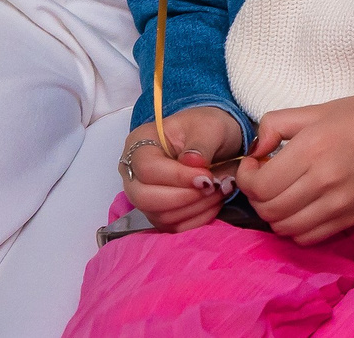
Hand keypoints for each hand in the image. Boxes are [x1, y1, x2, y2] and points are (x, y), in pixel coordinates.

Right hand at [120, 106, 243, 232]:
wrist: (217, 140)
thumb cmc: (208, 128)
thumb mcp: (210, 126)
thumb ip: (201, 144)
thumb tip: (191, 162)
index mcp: (140, 143)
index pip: (147, 169)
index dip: (177, 177)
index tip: (207, 177)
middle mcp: (134, 172)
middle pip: (144, 198)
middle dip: (184, 197)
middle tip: (213, 186)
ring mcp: (144, 195)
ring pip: (159, 216)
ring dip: (195, 208)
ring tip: (219, 190)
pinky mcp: (158, 212)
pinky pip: (171, 227)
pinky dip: (196, 219)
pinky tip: (213, 202)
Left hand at [236, 93, 353, 245]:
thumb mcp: (318, 110)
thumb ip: (277, 123)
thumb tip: (256, 149)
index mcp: (312, 149)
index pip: (259, 185)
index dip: (246, 178)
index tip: (255, 165)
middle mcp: (323, 181)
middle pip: (268, 210)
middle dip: (257, 196)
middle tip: (266, 179)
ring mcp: (338, 205)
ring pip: (284, 228)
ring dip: (275, 213)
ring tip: (284, 193)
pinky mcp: (349, 219)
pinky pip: (307, 238)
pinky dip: (296, 228)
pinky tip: (302, 208)